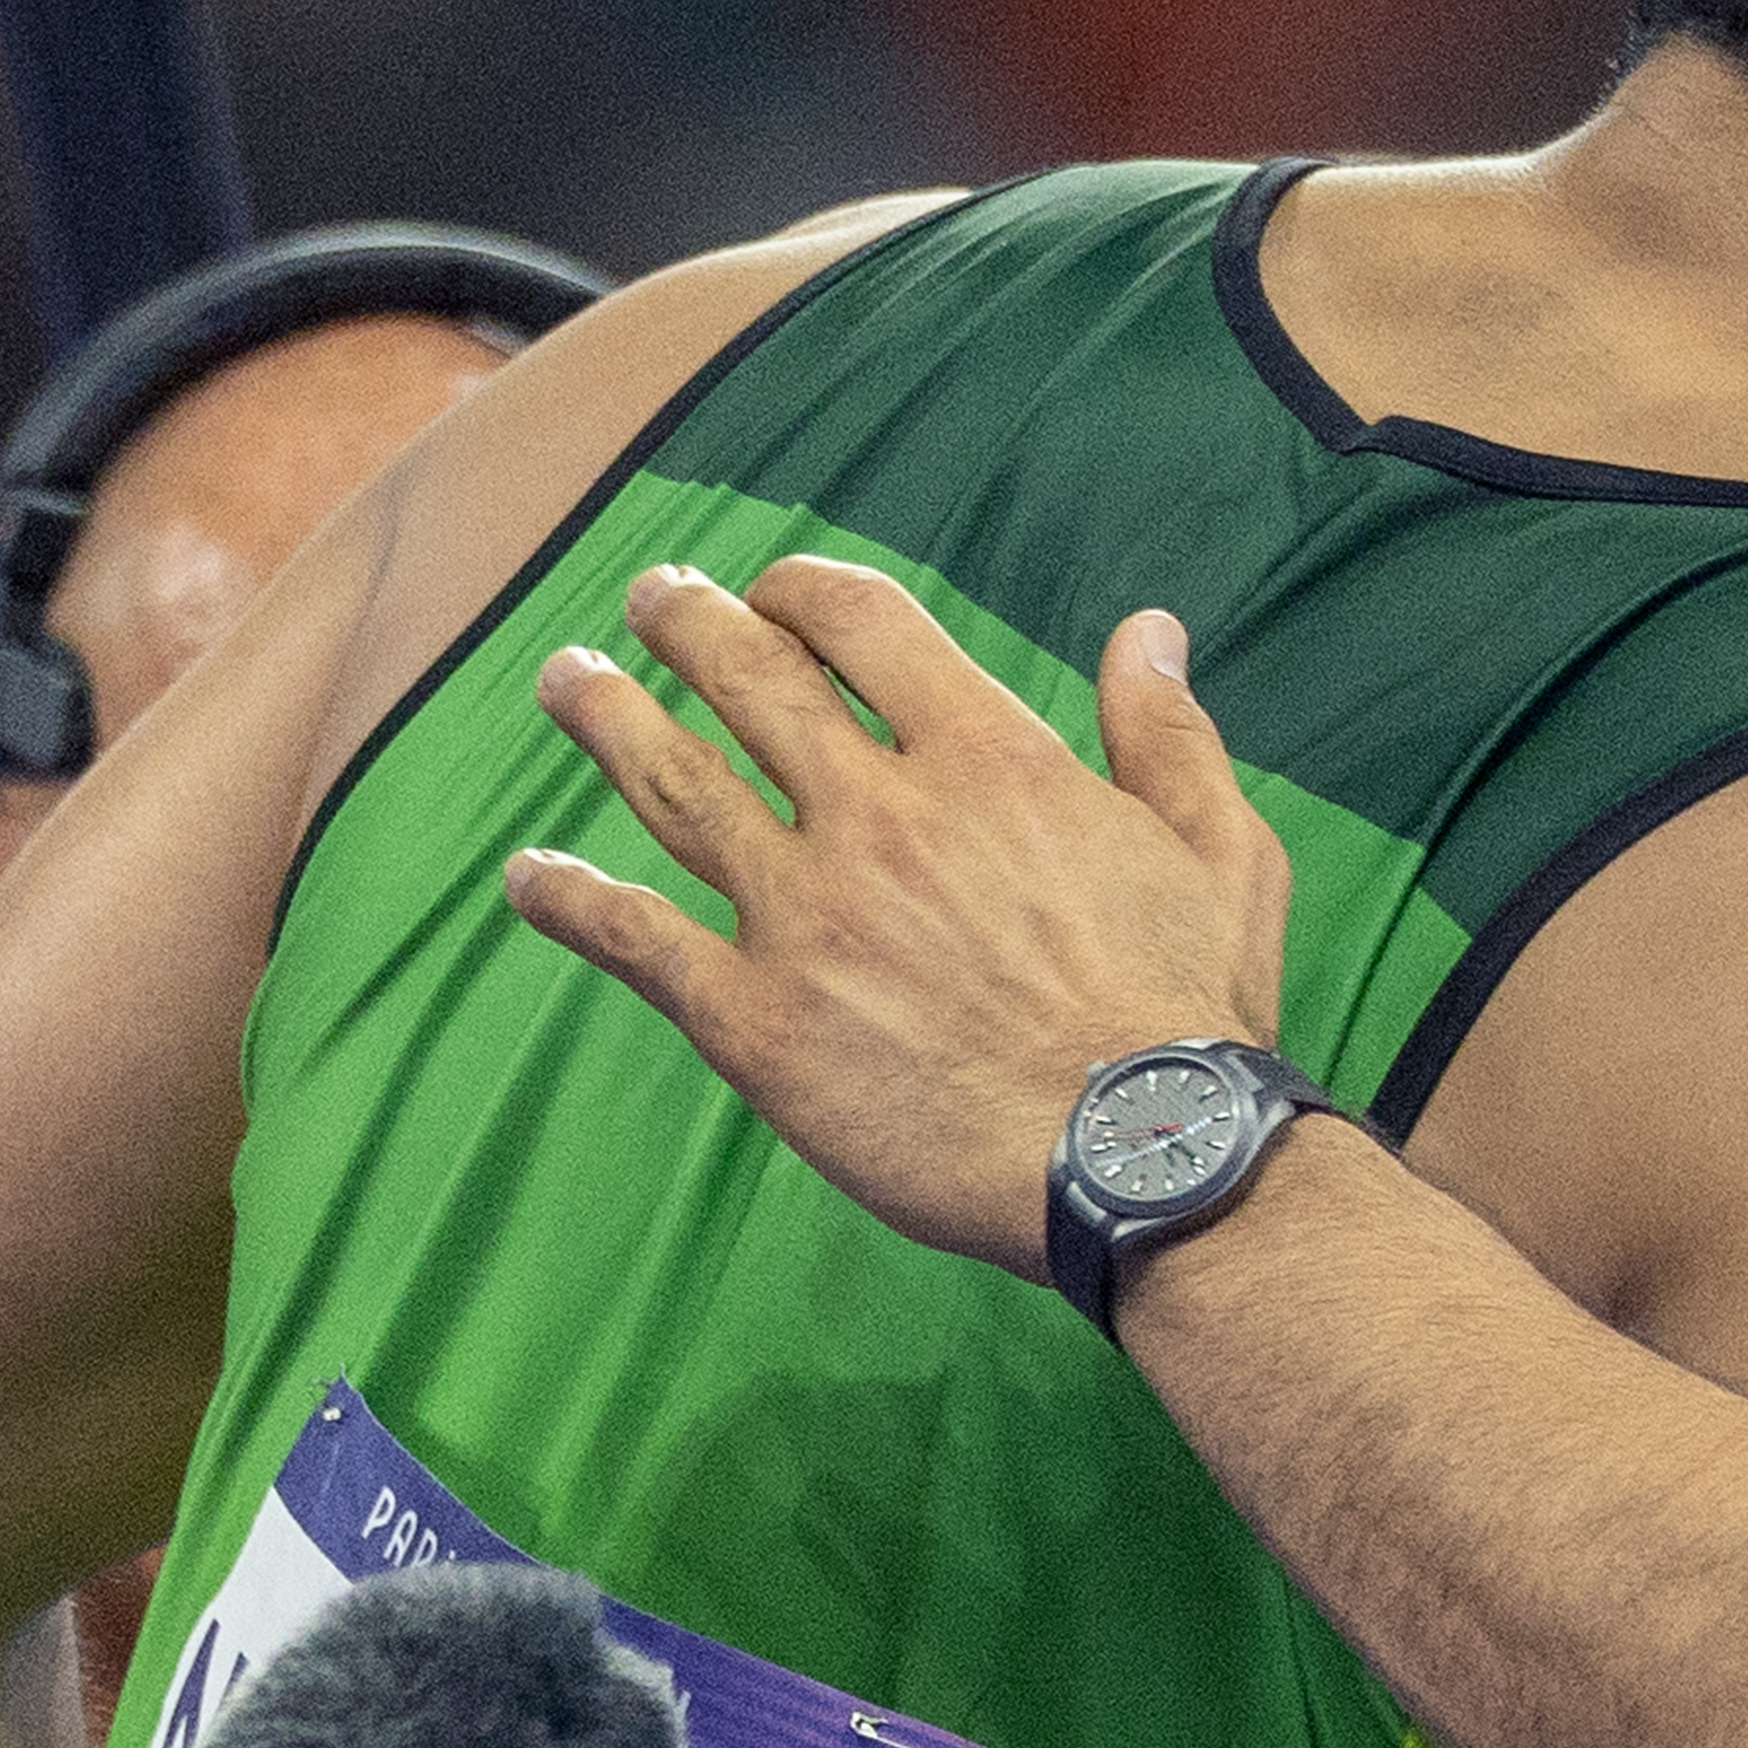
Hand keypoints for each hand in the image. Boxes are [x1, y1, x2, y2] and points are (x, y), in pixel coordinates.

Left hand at [507, 560, 1289, 1281]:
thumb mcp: (1220, 849)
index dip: (802, 591)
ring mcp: (804, 913)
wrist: (1136, 1157)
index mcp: (989, 757)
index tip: (774, 590)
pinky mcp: (755, 1019)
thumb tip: (1146, 630)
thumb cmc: (1190, 1010)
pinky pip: (637, 940)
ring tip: (565, 680)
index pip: (861, 625)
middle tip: (650, 599)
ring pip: (675, 784)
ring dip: (607, 720)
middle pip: (748, 681)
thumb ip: (1169, 733)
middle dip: (686, 626)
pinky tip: (528, 876)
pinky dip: (569, 901)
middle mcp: (879, 814)